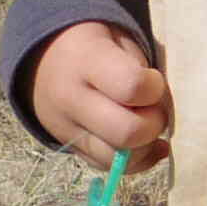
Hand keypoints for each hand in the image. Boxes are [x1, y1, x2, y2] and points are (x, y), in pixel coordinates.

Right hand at [31, 20, 169, 171]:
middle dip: (153, 124)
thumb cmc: (94, 43)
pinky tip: (146, 144)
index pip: (131, 86)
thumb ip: (140, 67)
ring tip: (147, 125)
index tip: (154, 80)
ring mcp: (67, 130)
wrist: (43, 58)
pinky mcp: (72, 150)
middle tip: (154, 109)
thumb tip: (163, 106)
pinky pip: (109, 168)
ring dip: (145, 147)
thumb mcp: (118, 37)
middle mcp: (72, 99)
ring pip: (118, 159)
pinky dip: (134, 161)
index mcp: (86, 60)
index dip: (154, 88)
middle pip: (126, 132)